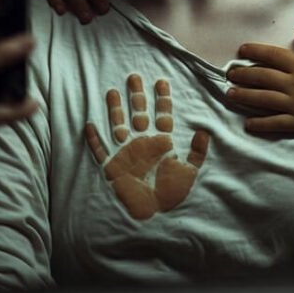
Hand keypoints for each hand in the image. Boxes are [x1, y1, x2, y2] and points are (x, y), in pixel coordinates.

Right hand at [85, 74, 209, 219]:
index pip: (162, 115)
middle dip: (137, 96)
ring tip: (112, 91)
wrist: (155, 216)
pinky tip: (90, 125)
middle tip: (134, 76)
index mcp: (161, 143)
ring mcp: (127, 153)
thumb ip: (197, 152)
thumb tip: (204, 131)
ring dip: (115, 110)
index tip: (162, 81)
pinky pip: (101, 151)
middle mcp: (143, 143)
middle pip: (139, 114)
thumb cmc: (172, 194)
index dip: (162, 99)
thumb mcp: (190, 173)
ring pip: (119, 125)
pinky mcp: (113, 167)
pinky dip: (95, 139)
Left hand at [226, 28, 293, 134]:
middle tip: (229, 74)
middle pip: (263, 77)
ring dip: (245, 97)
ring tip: (230, 95)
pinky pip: (276, 123)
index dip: (255, 52)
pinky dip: (261, 124)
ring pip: (264, 99)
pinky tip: (248, 124)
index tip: (241, 50)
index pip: (272, 55)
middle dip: (243, 75)